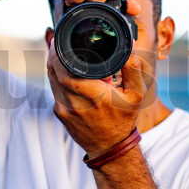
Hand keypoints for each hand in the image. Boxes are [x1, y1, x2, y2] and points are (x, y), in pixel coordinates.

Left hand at [47, 42, 147, 158]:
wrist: (110, 147)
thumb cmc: (124, 119)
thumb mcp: (137, 94)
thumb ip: (133, 68)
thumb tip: (130, 46)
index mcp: (94, 96)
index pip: (66, 72)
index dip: (58, 55)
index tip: (60, 41)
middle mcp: (75, 104)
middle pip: (54, 73)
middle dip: (53, 55)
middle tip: (57, 41)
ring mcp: (64, 110)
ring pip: (51, 81)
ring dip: (53, 64)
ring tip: (59, 51)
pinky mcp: (59, 114)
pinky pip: (54, 90)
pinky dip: (56, 78)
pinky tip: (63, 70)